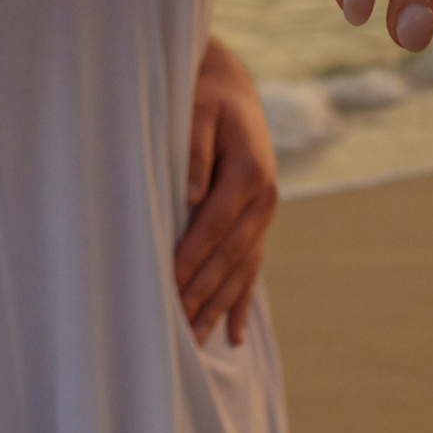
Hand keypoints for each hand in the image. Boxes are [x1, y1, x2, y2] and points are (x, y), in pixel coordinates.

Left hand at [175, 38, 279, 346]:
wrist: (233, 88)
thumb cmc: (206, 97)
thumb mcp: (197, 111)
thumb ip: (195, 151)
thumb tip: (191, 195)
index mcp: (250, 173)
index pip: (214, 226)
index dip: (191, 258)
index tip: (167, 286)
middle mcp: (264, 199)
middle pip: (230, 257)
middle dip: (202, 294)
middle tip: (175, 329)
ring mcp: (265, 214)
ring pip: (241, 270)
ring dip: (218, 307)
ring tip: (195, 343)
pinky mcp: (258, 223)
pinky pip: (252, 269)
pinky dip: (241, 302)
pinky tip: (234, 336)